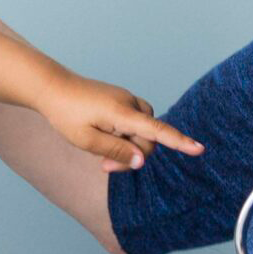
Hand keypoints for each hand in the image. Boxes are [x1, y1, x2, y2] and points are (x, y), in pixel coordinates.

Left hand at [34, 73, 202, 172]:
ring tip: (99, 151)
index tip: (199, 148)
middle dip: (131, 156)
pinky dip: (123, 135)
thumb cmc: (66, 115)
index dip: (179, 142)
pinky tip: (102, 136)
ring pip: (141, 132)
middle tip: (103, 166)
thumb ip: (116, 152)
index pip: (157, 131)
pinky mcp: (123, 101)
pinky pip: (133, 124)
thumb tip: (142, 161)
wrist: (53, 87)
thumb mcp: (87, 141)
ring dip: (127, 146)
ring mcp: (128, 100)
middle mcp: (130, 103)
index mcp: (122, 113)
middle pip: (146, 139)